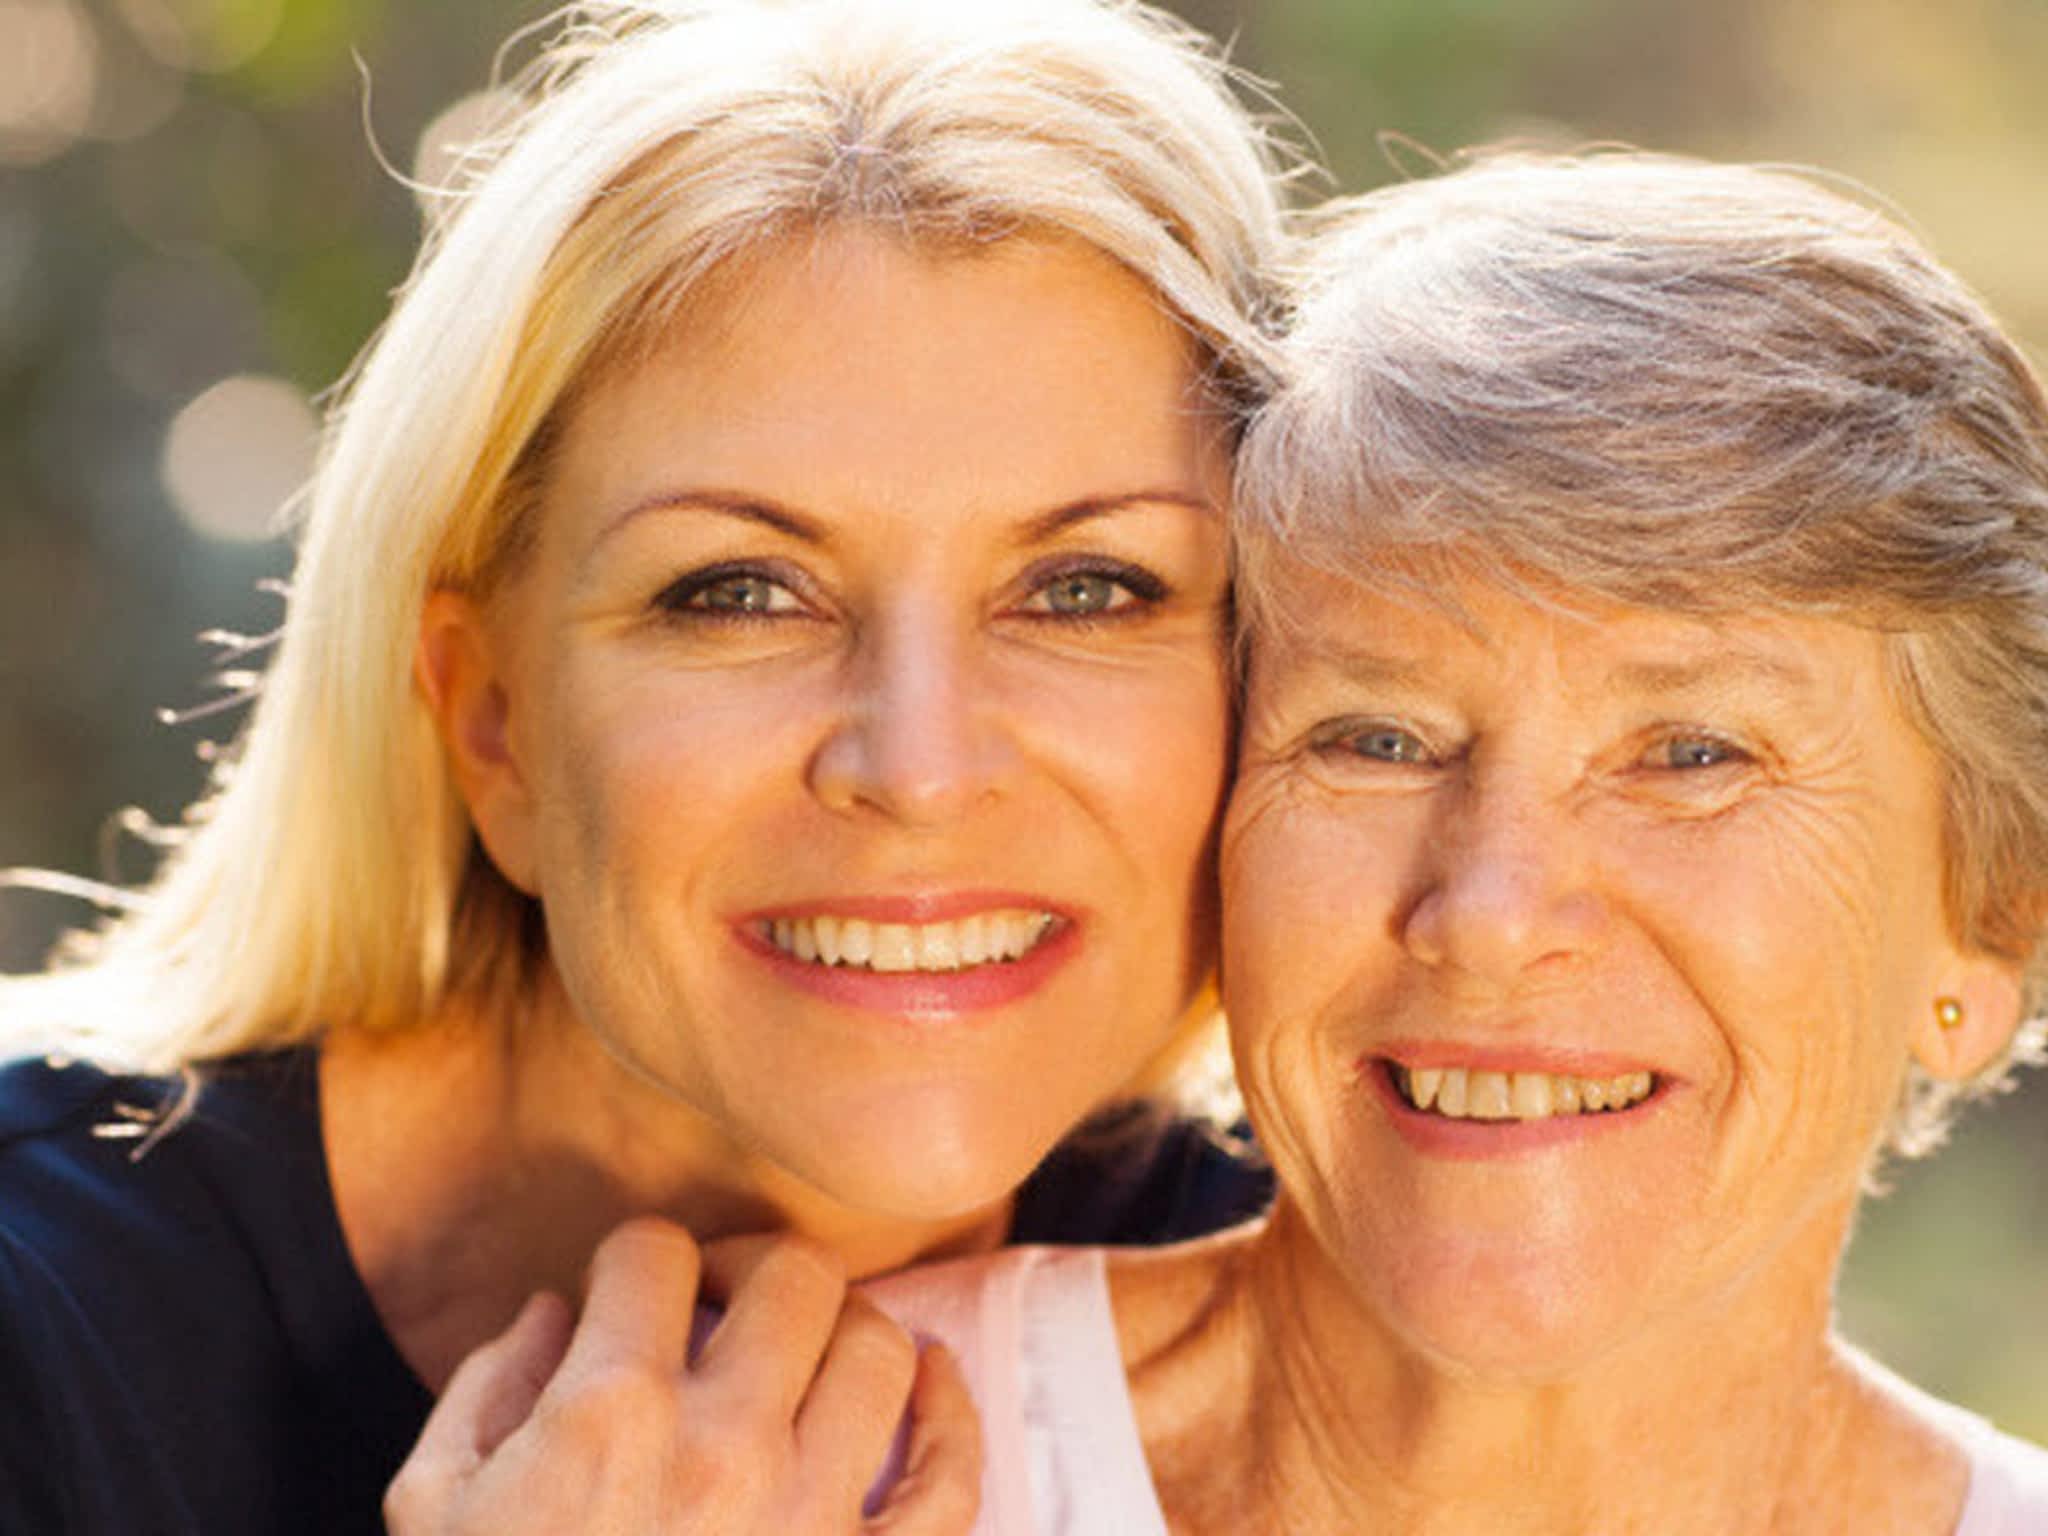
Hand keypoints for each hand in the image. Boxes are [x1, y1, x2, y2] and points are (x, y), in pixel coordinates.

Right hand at [384, 1218, 981, 1534]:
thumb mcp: (433, 1510)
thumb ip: (485, 1391)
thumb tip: (552, 1314)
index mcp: (608, 1416)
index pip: (654, 1252)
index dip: (633, 1261)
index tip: (628, 1295)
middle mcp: (724, 1448)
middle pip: (792, 1275)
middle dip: (753, 1266)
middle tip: (720, 1301)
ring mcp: (808, 1518)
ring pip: (879, 1348)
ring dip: (844, 1328)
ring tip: (805, 1346)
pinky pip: (946, 1478)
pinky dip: (950, 1413)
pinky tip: (928, 1375)